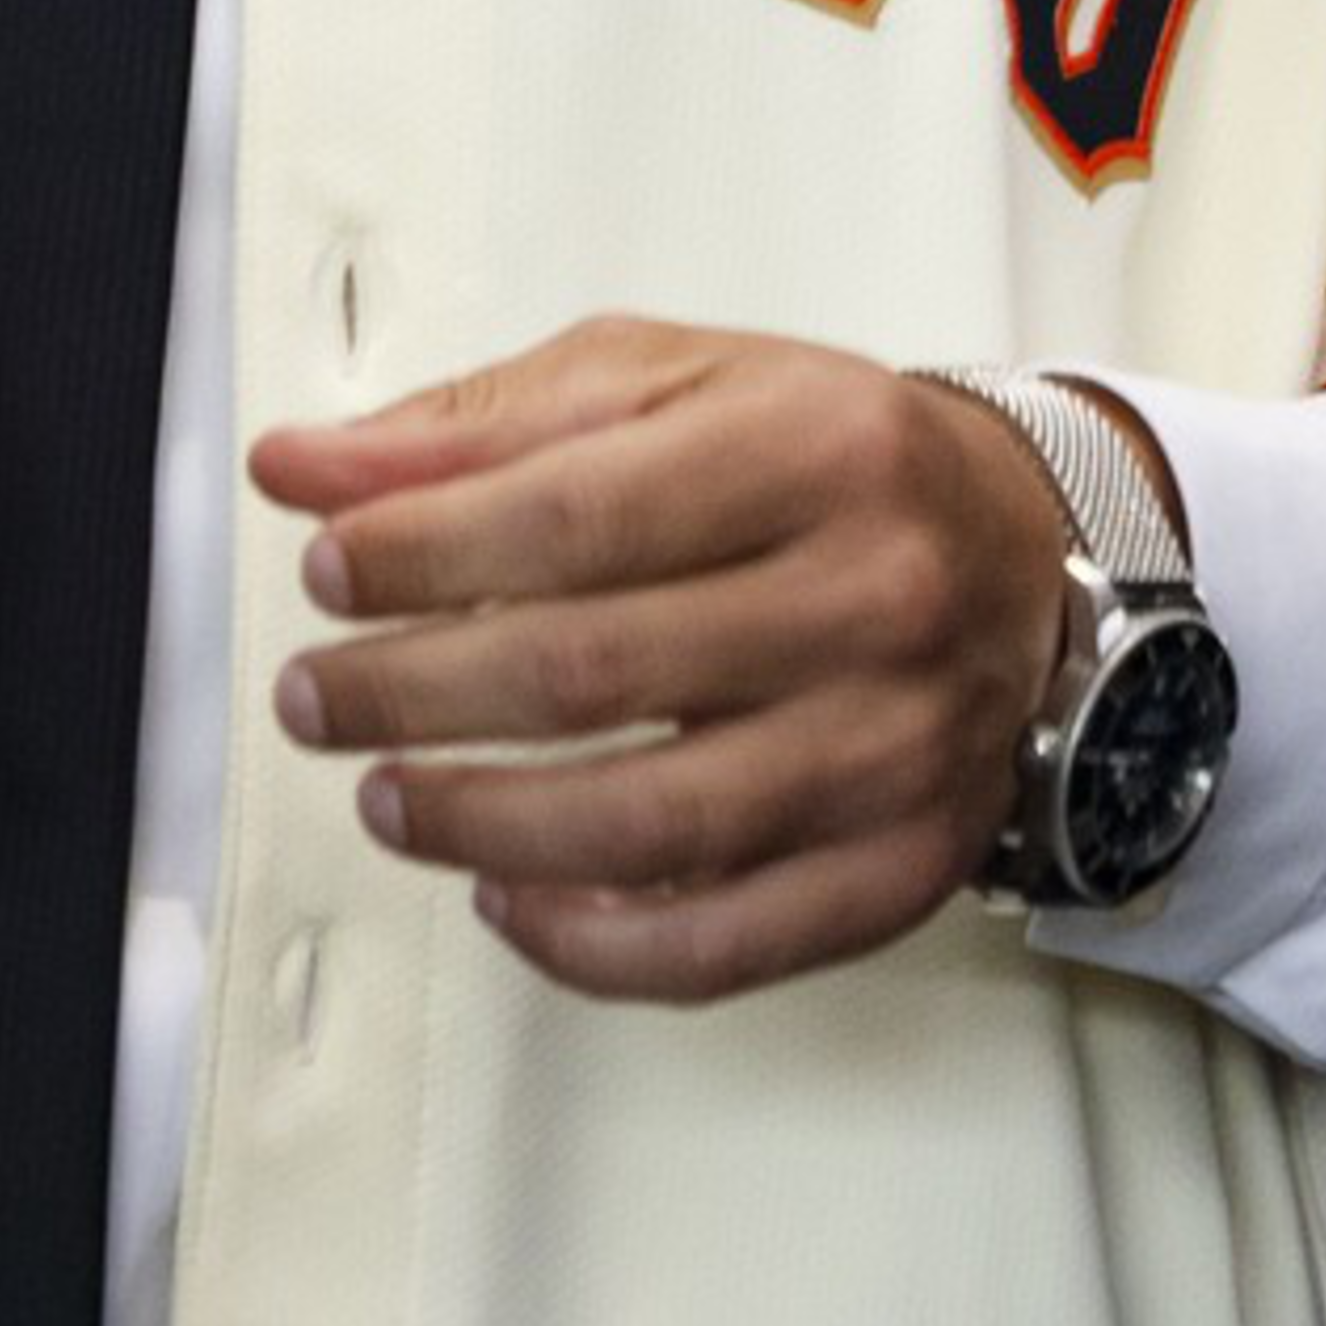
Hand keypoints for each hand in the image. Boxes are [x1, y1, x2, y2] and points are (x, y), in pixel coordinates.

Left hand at [253, 315, 1074, 1003]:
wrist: (1021, 556)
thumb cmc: (823, 459)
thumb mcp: (664, 382)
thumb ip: (478, 426)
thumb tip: (304, 468)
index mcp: (811, 447)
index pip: (574, 514)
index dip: (422, 552)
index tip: (324, 567)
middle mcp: (869, 597)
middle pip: (593, 670)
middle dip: (413, 690)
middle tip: (315, 693)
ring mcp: (892, 749)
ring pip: (647, 824)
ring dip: (478, 822)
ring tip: (385, 796)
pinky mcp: (899, 869)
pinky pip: (723, 942)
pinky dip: (589, 944)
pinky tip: (504, 893)